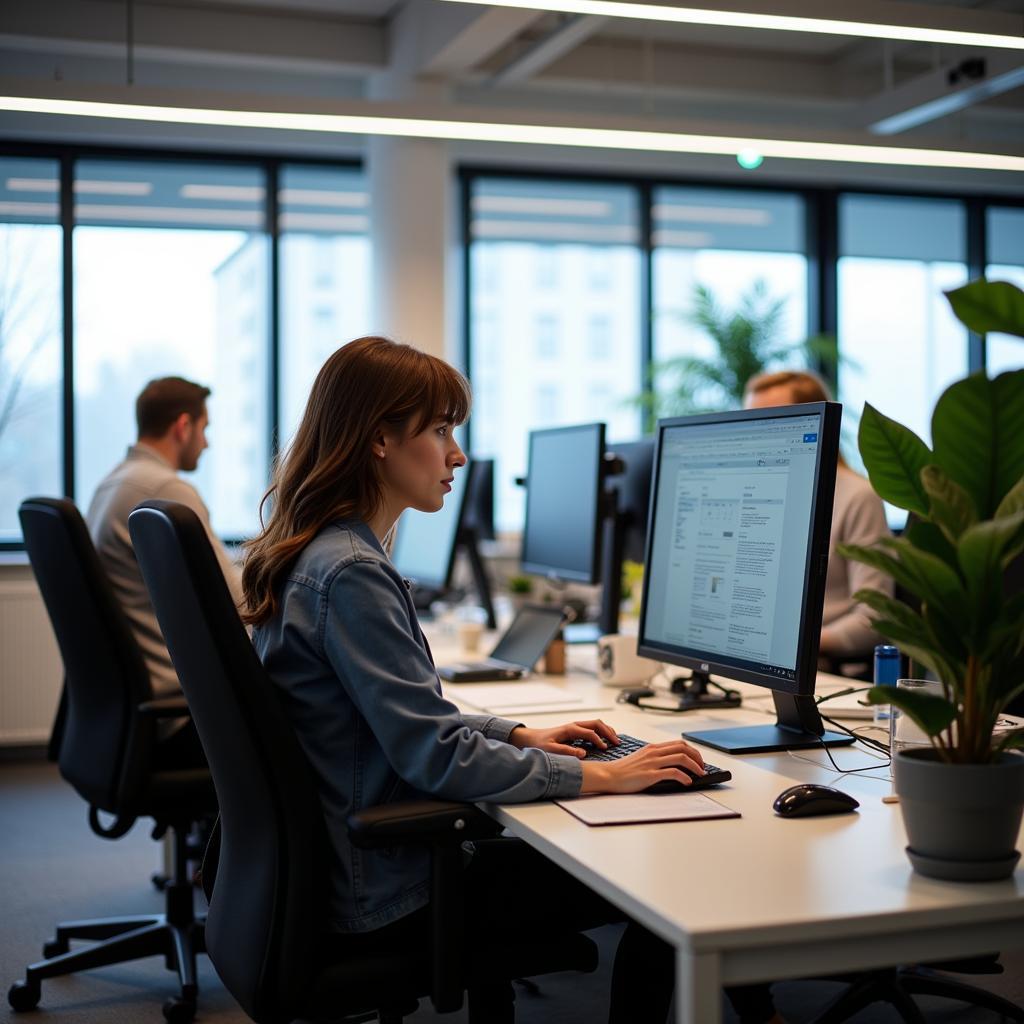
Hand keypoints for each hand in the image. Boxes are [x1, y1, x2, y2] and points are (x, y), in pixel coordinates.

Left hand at [509, 719, 619, 757]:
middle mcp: (574, 725)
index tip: (606, 748)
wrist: (531, 739)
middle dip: (608, 732)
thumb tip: (583, 753)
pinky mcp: (576, 730)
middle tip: (617, 742)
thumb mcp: (551, 750)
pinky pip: (593, 727)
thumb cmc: (540, 744)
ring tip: (615, 740)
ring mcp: (576, 727)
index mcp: (570, 729)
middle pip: (597, 723)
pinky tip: (606, 740)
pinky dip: (602, 731)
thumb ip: (567, 751)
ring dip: (607, 730)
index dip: (599, 740)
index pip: (590, 732)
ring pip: (596, 724)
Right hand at [580, 740, 705, 794]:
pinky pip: (673, 773)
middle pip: (683, 748)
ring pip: (681, 758)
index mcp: (652, 748)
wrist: (608, 775)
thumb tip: (670, 764)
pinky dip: (684, 777)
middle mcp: (654, 752)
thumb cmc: (623, 770)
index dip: (692, 751)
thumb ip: (654, 758)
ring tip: (700, 774)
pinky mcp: (650, 775)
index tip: (698, 760)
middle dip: (697, 757)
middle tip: (702, 767)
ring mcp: (652, 763)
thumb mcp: (640, 759)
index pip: (678, 743)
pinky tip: (687, 783)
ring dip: (695, 766)